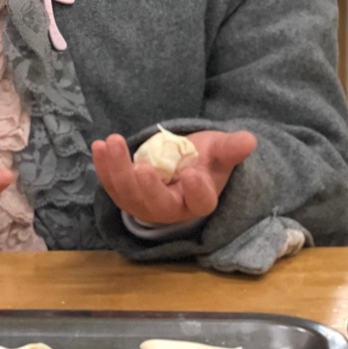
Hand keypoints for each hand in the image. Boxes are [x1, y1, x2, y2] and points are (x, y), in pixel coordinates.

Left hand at [91, 129, 257, 228]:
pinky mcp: (126, 195)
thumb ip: (231, 148)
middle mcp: (171, 209)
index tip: (192, 175)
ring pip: (129, 195)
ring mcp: (145, 205)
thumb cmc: (203, 159)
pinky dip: (103, 167)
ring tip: (112, 143)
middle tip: (141, 167)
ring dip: (117, 171)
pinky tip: (98, 146)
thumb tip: (249, 140)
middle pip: (158, 205)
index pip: (200, 201)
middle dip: (148, 188)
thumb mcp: (219, 151)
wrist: (180, 166)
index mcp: (199, 201)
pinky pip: (112, 186)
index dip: (196, 191)